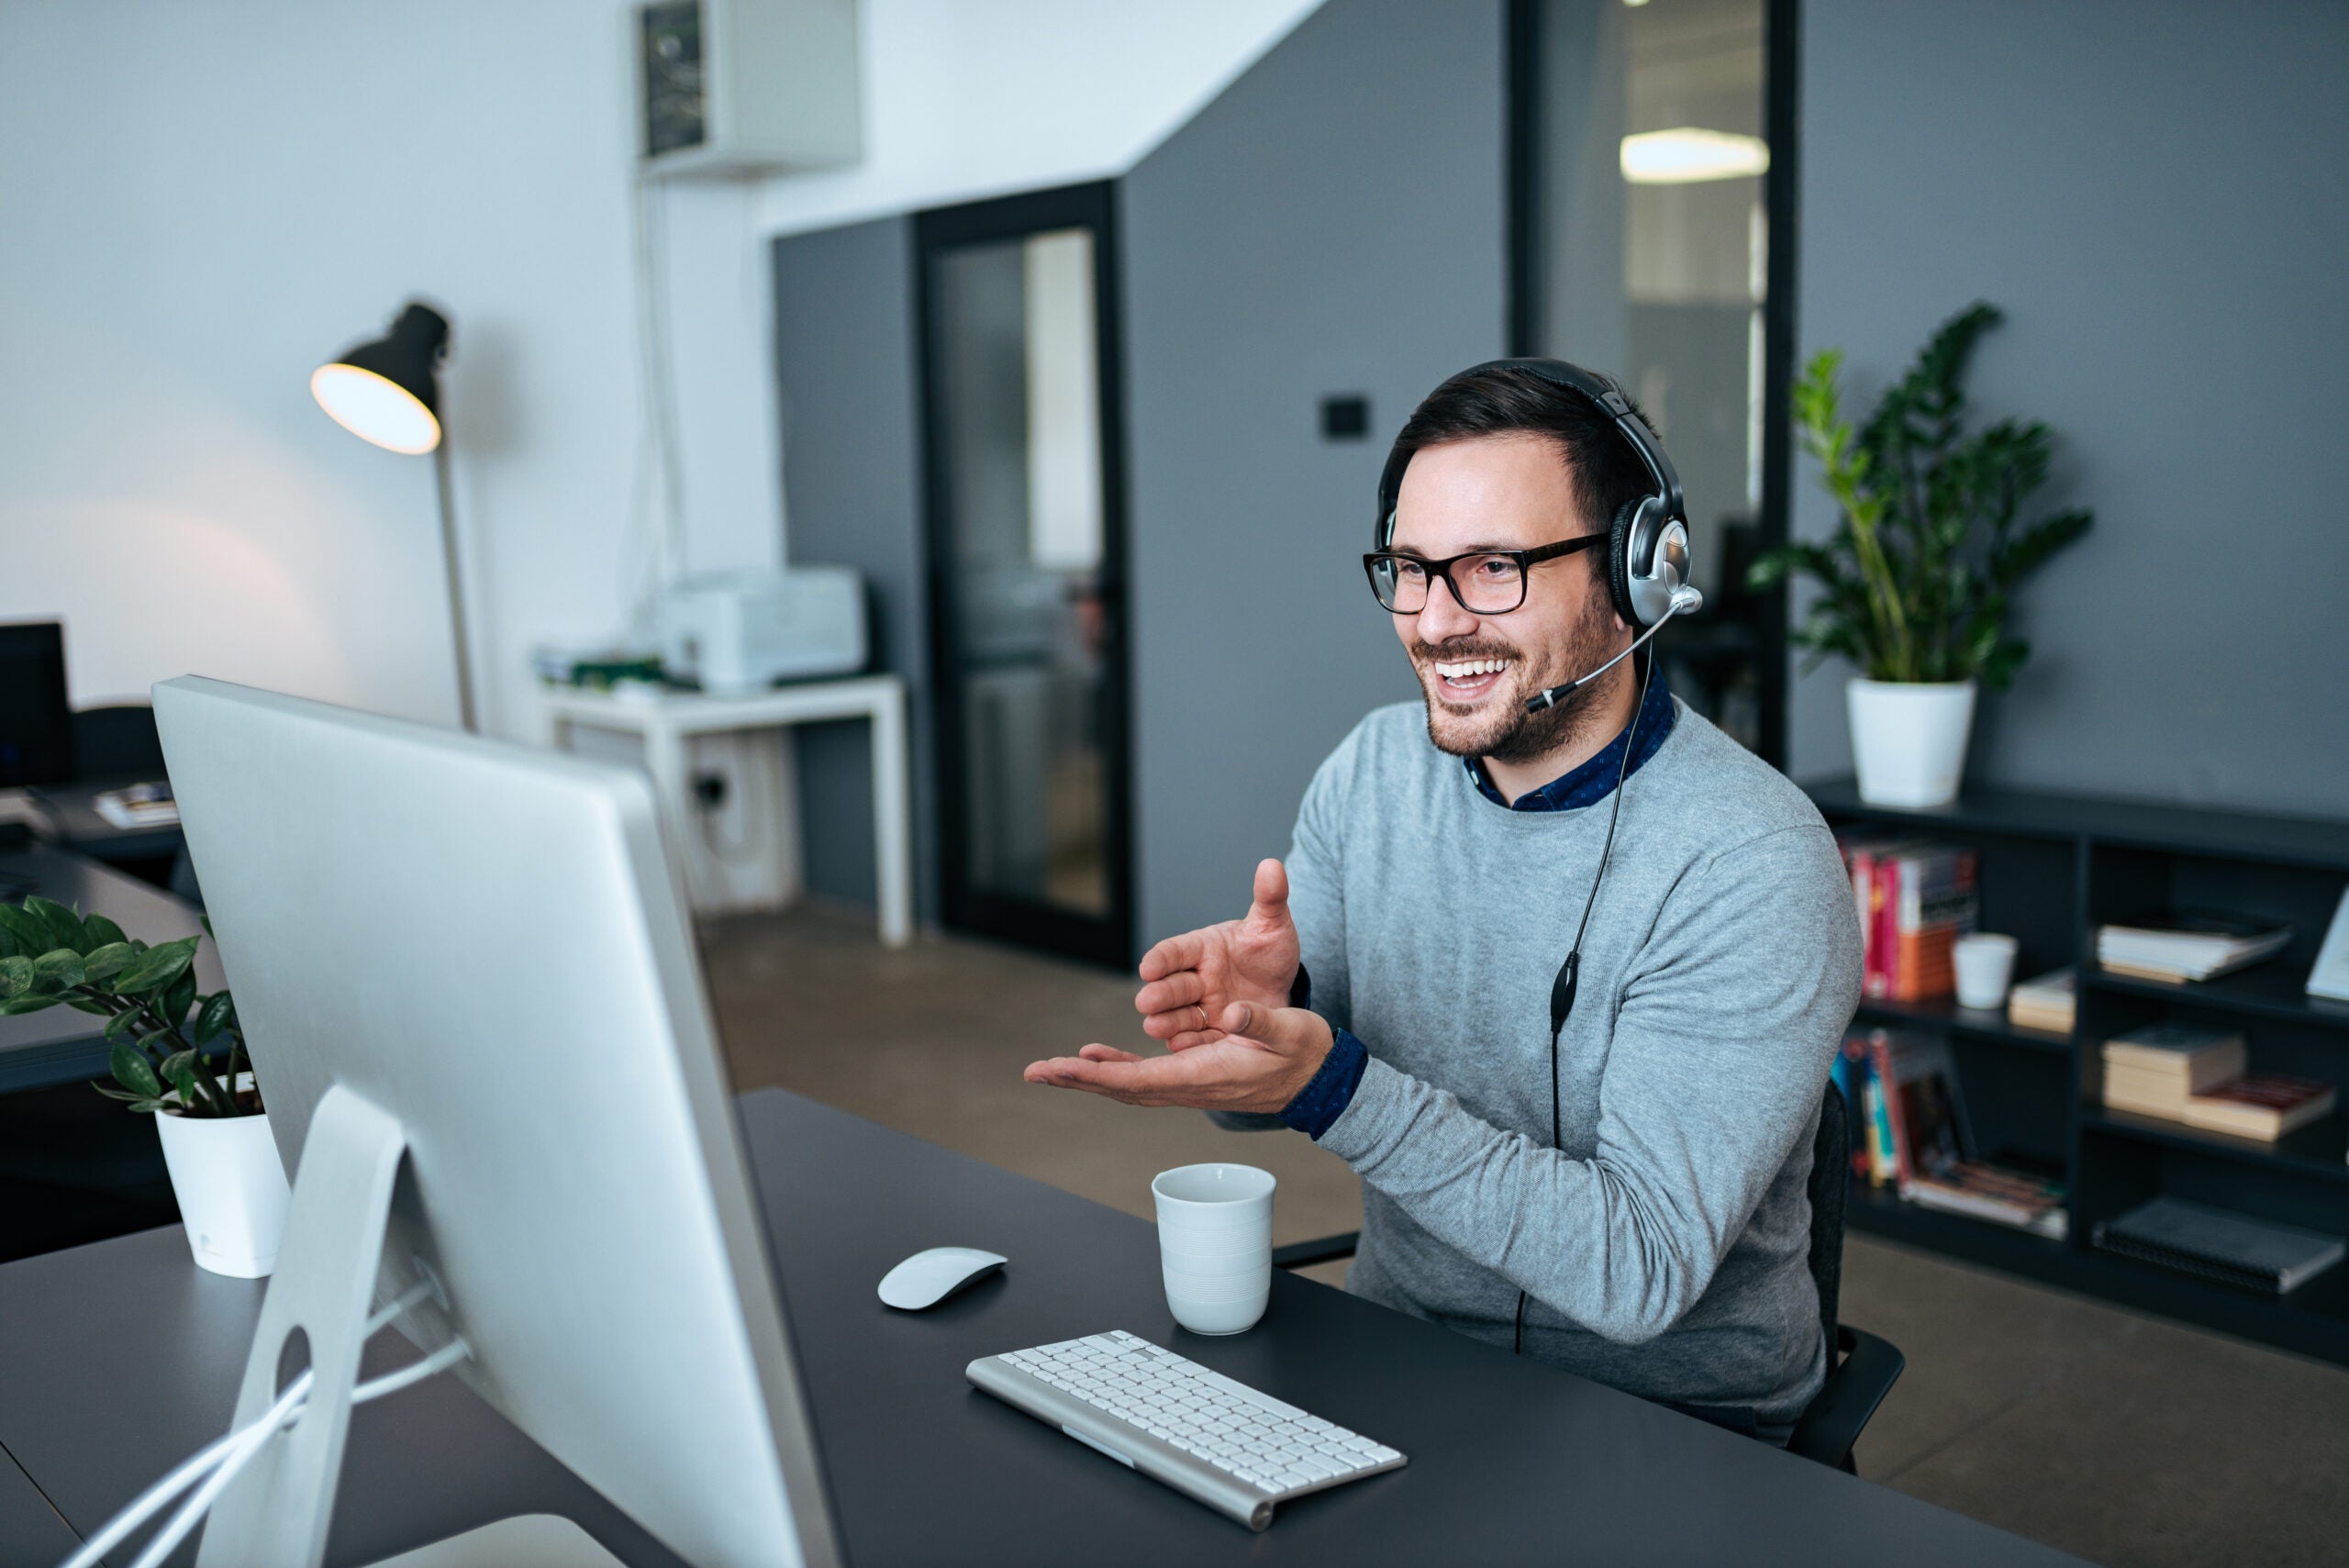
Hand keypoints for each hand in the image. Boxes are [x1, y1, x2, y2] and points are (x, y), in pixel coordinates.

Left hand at [1024, 1002, 1333, 1113]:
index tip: (1061, 1067)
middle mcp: (1192, 1087)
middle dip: (1077, 1079)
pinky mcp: (1195, 1077)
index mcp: (1207, 1075)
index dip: (1097, 1074)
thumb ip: (1262, 1021)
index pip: (1139, 1080)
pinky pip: (1144, 1079)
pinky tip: (1096, 1058)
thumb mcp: (1289, 1030)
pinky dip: (1115, 1069)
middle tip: (1035, 1072)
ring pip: (1128, 1086)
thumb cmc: (1307, 1054)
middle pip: (1122, 1088)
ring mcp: (1191, 1086)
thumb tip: (1235, 1008)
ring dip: (1088, 1077)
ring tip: (1052, 1068)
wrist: (1323, 1080)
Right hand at [1134, 858, 1298, 1049]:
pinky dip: (1187, 1043)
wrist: (1285, 988)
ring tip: (1155, 1027)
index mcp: (1202, 948)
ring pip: (1176, 1015)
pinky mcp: (1210, 1032)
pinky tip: (1180, 1047)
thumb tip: (1272, 864)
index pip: (1175, 951)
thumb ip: (1270, 898)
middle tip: (1147, 1002)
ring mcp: (1200, 1007)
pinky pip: (1195, 1039)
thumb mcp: (1274, 926)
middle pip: (1170, 986)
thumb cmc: (1271, 951)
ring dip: (1164, 1021)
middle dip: (1158, 994)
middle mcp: (1194, 978)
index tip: (1147, 966)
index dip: (1161, 959)